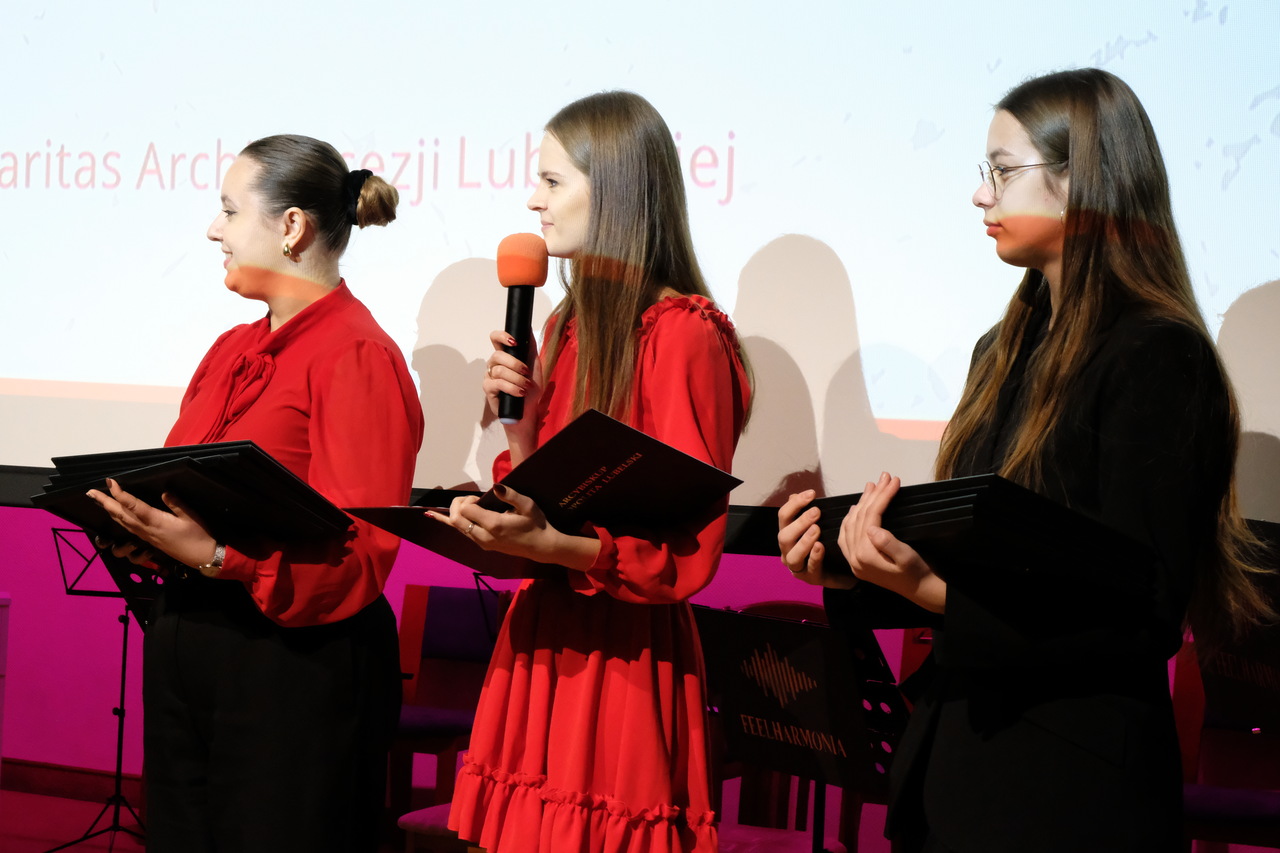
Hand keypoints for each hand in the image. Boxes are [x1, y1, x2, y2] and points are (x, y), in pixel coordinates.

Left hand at [86, 479, 221, 576]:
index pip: (133, 505)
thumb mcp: (191, 517)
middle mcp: (146, 529)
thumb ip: (176, 504)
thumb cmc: (199, 536)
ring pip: (122, 522)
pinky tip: (118, 515)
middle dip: (105, 502)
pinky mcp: (148, 541)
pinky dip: (119, 519)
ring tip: (101, 501)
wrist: (202, 557)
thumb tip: (164, 492)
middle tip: (91, 492)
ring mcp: (146, 536)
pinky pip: (129, 529)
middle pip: (121, 514)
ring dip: (109, 511)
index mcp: (156, 521)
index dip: (120, 493)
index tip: (111, 482)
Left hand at [427, 484, 599, 569]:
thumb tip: (495, 486)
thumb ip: (511, 495)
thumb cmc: (537, 524)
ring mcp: (482, 543)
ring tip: (462, 502)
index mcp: (494, 526)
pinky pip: (462, 532)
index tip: (480, 498)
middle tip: (473, 500)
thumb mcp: (529, 506)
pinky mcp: (482, 545)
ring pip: (456, 527)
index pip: (466, 511)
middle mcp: (484, 537)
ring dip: (455, 512)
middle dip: (458, 505)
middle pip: (455, 519)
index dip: (468, 500)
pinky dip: (449, 522)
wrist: (541, 547)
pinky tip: (431, 515)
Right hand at [483, 329, 543, 464]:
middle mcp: (494, 364)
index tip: (515, 342)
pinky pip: (498, 383)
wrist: (528, 411)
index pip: (495, 339)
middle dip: (515, 364)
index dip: (502, 336)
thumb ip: (530, 348)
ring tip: (526, 387)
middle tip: (526, 372)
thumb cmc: (530, 389)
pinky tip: (520, 392)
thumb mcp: (534, 366)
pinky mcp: (488, 390)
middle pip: (498, 355)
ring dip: (516, 378)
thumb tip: (528, 329)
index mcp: (504, 356)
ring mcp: (489, 377)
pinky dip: (512, 387)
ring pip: (499, 370)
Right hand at [777, 489, 855, 588]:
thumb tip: (795, 495)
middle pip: (783, 536)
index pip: (783, 517)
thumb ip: (808, 513)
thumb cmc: (828, 546)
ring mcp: (797, 567)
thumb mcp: (820, 526)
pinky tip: (821, 547)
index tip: (811, 494)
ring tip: (817, 529)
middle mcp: (788, 551)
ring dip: (804, 541)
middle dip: (800, 522)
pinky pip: (810, 568)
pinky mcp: (810, 579)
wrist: (843, 570)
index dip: (795, 504)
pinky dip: (814, 556)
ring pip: (793, 555)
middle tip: (817, 512)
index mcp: (788, 535)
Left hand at [836, 472, 944, 612]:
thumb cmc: (916, 573)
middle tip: (884, 477)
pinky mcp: (857, 561)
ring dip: (860, 504)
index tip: (893, 480)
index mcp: (865, 556)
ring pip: (850, 525)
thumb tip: (872, 526)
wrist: (920, 591)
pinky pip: (846, 536)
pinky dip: (851, 518)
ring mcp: (853, 560)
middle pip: (859, 518)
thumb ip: (888, 543)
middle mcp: (854, 558)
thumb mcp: (906, 557)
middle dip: (872, 495)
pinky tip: (857, 508)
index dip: (881, 496)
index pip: (870, 517)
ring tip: (872, 486)